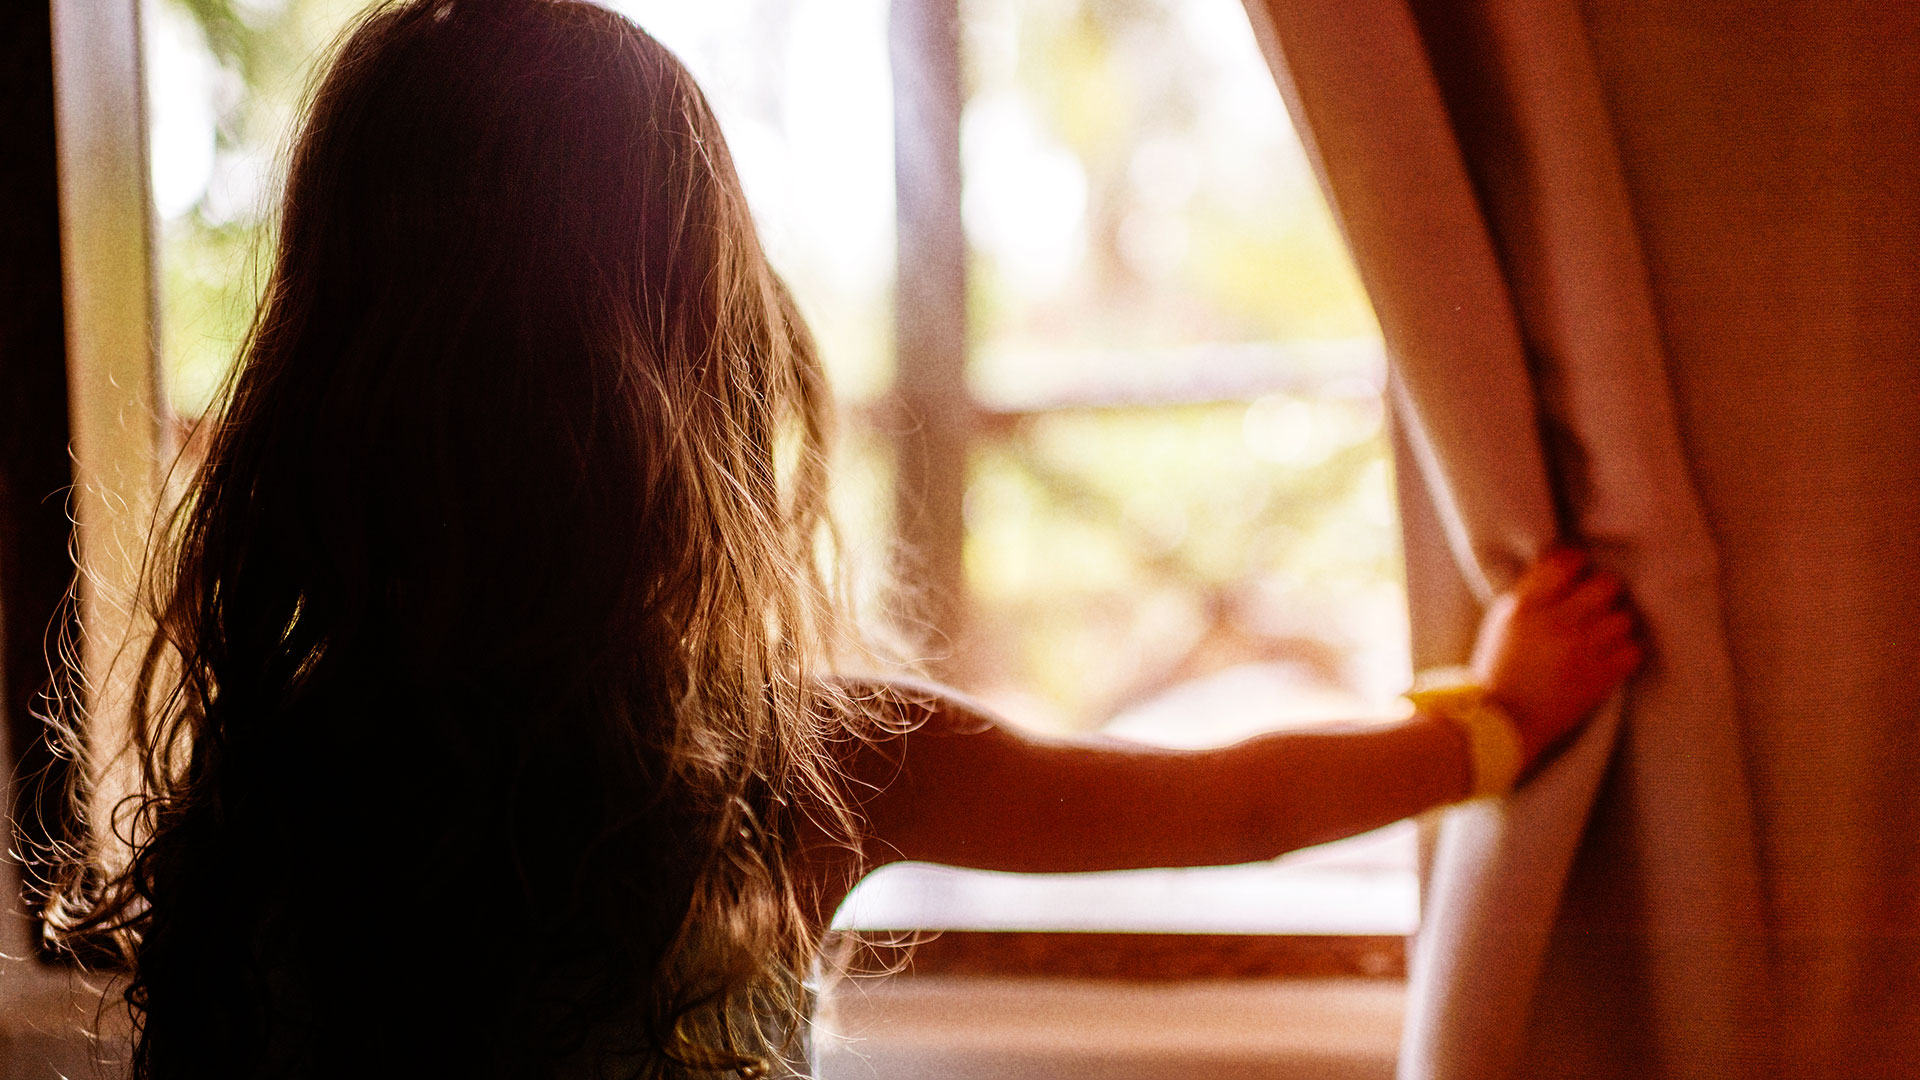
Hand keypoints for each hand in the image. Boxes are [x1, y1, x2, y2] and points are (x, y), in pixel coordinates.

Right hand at [1472, 547, 1643, 766]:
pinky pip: (1633, 651)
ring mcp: (1579, 652)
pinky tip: (1609, 657)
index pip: (1566, 560)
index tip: (1577, 573)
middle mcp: (1554, 623)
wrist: (1501, 723)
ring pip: (1624, 618)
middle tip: (1596, 605)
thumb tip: (1571, 569)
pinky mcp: (1599, 679)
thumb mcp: (1503, 621)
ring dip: (1615, 625)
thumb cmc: (1501, 668)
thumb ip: (1534, 593)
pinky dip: (1625, 653)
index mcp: (1524, 606)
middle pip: (1606, 584)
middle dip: (1604, 592)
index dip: (1577, 562)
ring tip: (1602, 635)